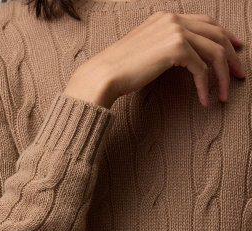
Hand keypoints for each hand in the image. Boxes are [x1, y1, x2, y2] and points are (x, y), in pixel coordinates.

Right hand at [64, 11, 244, 107]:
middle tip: (238, 76)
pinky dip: (206, 86)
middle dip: (231, 56)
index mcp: (166, 17)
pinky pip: (201, 68)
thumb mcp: (145, 52)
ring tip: (226, 94)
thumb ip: (164, 48)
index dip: (224, 36)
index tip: (235, 50)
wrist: (104, 75)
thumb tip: (182, 60)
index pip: (205, 22)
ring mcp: (175, 31)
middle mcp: (173, 19)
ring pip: (214, 51)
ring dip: (222, 75)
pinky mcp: (176, 48)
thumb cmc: (119, 71)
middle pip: (216, 34)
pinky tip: (204, 101)